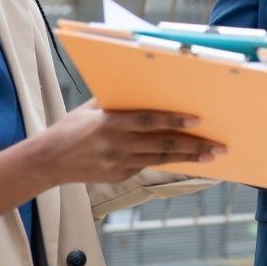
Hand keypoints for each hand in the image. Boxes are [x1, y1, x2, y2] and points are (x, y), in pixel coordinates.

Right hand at [32, 100, 224, 184]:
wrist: (48, 161)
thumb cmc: (71, 127)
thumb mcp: (92, 108)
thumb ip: (118, 102)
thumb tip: (148, 90)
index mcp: (110, 123)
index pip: (149, 121)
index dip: (174, 121)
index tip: (198, 120)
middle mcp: (117, 145)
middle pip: (162, 144)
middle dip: (194, 146)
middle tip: (218, 147)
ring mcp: (119, 164)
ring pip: (160, 159)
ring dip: (188, 158)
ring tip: (211, 156)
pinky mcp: (119, 176)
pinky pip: (147, 166)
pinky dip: (168, 161)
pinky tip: (186, 159)